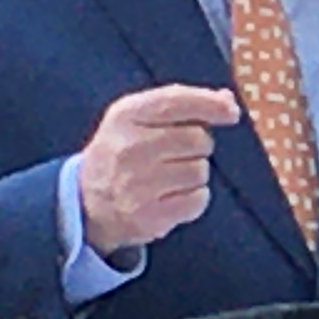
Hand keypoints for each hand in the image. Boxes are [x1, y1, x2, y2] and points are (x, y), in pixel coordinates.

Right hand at [77, 83, 244, 255]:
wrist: (87, 201)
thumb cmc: (124, 151)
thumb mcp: (138, 117)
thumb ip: (182, 103)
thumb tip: (227, 101)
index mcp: (126, 116)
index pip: (177, 102)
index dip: (210, 105)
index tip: (231, 112)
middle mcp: (129, 148)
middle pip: (198, 139)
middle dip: (199, 145)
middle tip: (178, 153)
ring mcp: (137, 184)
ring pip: (200, 171)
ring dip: (195, 173)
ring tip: (170, 176)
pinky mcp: (148, 216)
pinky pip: (198, 200)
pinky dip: (194, 198)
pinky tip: (173, 196)